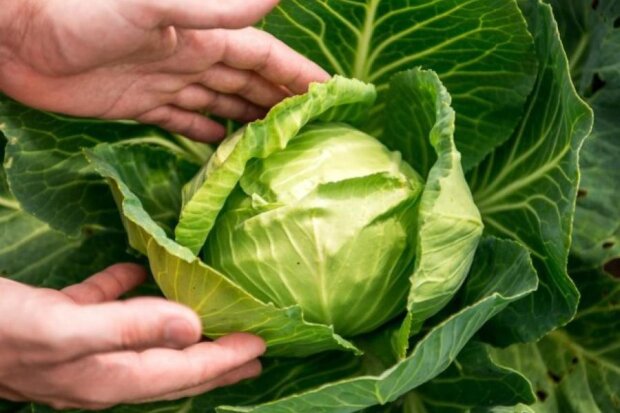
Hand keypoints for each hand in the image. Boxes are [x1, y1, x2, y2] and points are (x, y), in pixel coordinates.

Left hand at [0, 0, 328, 140]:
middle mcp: (190, 56)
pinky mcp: (138, 104)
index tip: (329, 94)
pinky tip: (223, 149)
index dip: (297, 73)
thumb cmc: (80, 13)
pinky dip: (206, 133)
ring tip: (278, 143)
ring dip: (249, 119)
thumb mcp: (152, 4)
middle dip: (281, 100)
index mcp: (201, 34)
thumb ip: (213, 5)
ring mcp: (165, 81)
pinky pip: (184, 120)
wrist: (16, 35)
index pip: (263, 55)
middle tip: (312, 128)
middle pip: (247, 82)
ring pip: (220, 103)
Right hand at [0, 264, 265, 408]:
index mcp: (106, 377)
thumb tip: (193, 327)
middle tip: (254, 352)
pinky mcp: (57, 321)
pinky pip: (103, 308)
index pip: (182, 372)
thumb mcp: (63, 329)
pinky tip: (136, 272)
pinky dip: (126, 294)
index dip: (223, 360)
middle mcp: (97, 370)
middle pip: (171, 368)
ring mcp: (77, 349)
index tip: (261, 346)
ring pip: (144, 339)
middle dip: (214, 361)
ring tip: (212, 322)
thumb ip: (130, 328)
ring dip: (179, 330)